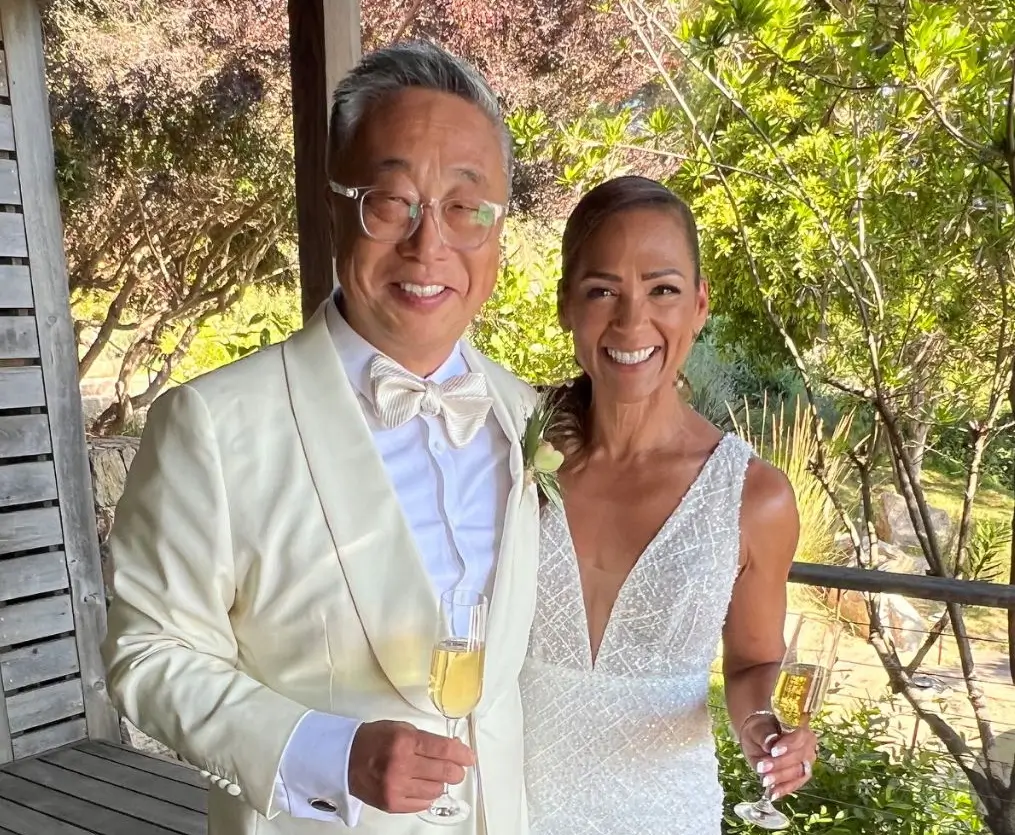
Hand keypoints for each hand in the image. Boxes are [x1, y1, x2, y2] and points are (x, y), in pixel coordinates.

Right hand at [348, 720, 474, 812]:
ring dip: (440, 782)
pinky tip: (422, 785)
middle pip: (445, 772)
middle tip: (456, 768)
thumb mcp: (401, 728)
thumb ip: (427, 739)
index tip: (469, 757)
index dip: (462, 754)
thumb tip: (454, 748)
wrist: (345, 759)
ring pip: (436, 790)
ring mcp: (396, 787)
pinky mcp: (392, 803)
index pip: (444, 750)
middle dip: (456, 770)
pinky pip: (423, 803)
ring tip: (432, 775)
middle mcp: (401, 765)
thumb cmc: (374, 740)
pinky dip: (427, 794)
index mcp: (404, 741)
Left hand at [740, 714, 817, 800]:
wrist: (758, 738)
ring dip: (781, 778)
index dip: (788, 744)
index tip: (773, 750)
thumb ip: (765, 735)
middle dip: (780, 764)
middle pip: (799, 756)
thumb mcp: (758, 729)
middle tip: (762, 767)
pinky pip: (796, 783)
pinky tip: (772, 793)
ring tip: (764, 780)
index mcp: (800, 727)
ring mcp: (807, 760)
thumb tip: (769, 743)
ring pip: (798, 771)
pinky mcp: (802, 774)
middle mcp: (808, 744)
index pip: (800, 736)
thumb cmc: (760, 730)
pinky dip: (784, 789)